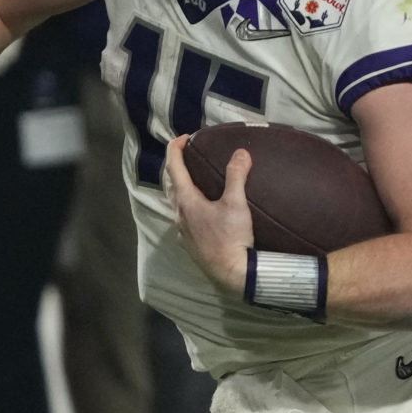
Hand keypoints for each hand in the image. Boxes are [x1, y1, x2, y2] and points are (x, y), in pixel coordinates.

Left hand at [164, 133, 252, 293]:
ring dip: (180, 187)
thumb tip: (241, 153)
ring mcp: (182, 231)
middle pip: (171, 184)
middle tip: (186, 156)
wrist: (231, 274)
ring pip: (175, 202)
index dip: (175, 149)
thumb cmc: (231, 238)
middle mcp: (179, 215)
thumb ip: (236, 175)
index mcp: (186, 201)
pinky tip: (201, 210)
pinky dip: (187, 205)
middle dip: (176, 167)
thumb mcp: (236, 204)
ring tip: (194, 180)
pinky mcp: (190, 244)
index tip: (183, 137)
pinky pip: (183, 218)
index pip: (173, 168)